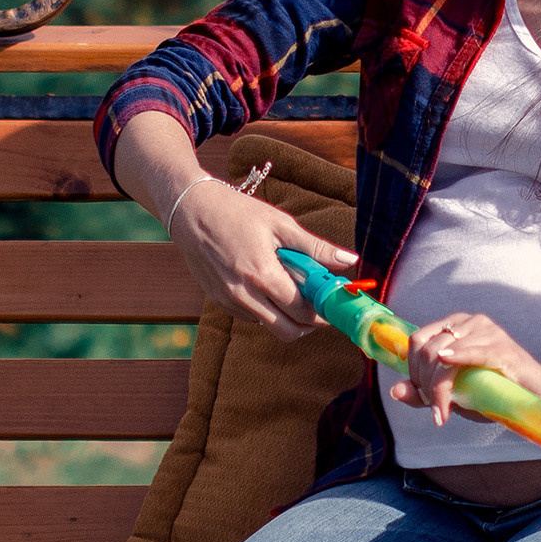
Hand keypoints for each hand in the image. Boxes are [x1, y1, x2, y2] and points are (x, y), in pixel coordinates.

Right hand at [168, 182, 358, 341]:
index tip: (333, 303)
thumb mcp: (280, 224)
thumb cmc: (237, 212)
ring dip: (287, 316)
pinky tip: (268, 285)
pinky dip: (267, 309)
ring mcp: (228, 301)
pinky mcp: (218, 301)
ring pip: (269, 326)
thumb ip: (315, 248)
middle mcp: (243, 294)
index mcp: (262, 274)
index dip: (323, 312)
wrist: (190, 210)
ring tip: (293, 288)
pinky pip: (251, 316)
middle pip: (288, 330)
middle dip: (309, 323)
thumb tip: (350, 261)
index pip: (303, 311)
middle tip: (319, 306)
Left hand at [392, 312, 540, 425]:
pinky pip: (473, 351)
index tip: (424, 398)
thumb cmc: (494, 392)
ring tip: (445, 410)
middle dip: (426, 384)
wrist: (537, 395)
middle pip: (428, 349)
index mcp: (454, 326)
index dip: (413, 371)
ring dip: (439, 387)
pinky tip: (448, 363)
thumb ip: (424, 393)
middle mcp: (469, 322)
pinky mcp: (503, 348)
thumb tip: (395, 391)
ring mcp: (487, 331)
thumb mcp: (454, 394)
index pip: (417, 341)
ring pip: (445, 353)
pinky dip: (458, 359)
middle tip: (437, 410)